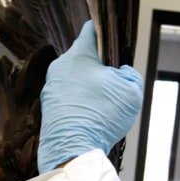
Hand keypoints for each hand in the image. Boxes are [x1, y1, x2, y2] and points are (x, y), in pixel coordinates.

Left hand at [37, 21, 143, 172]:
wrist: (73, 150)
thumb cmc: (101, 116)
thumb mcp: (132, 91)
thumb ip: (131, 74)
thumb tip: (123, 73)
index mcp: (78, 54)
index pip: (92, 30)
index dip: (106, 33)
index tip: (114, 41)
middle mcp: (60, 67)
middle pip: (84, 58)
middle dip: (101, 68)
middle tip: (115, 84)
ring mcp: (51, 88)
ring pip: (76, 80)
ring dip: (91, 88)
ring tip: (104, 106)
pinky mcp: (48, 108)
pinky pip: (68, 98)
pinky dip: (81, 104)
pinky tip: (92, 118)